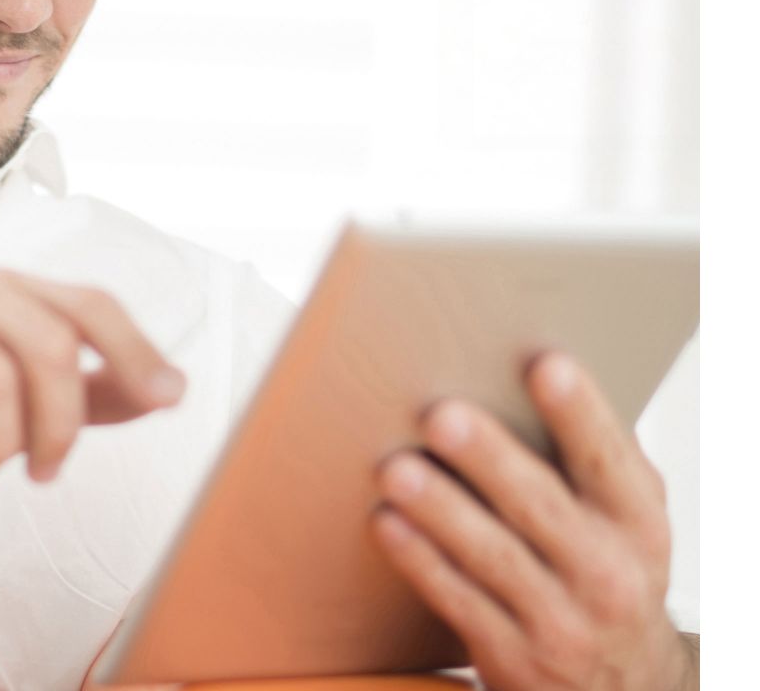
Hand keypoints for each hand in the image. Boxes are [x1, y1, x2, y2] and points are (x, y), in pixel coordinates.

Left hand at [370, 352, 696, 690]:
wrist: (625, 687)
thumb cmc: (605, 565)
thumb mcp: (624, 516)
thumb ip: (590, 457)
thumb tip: (525, 372)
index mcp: (637, 522)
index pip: (609, 459)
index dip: (582, 414)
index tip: (547, 364)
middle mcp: (608, 573)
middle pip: (541, 505)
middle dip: (490, 459)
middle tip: (441, 415)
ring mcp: (562, 621)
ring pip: (493, 557)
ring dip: (440, 510)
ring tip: (396, 468)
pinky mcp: (515, 657)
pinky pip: (459, 601)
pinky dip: (420, 560)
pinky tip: (387, 523)